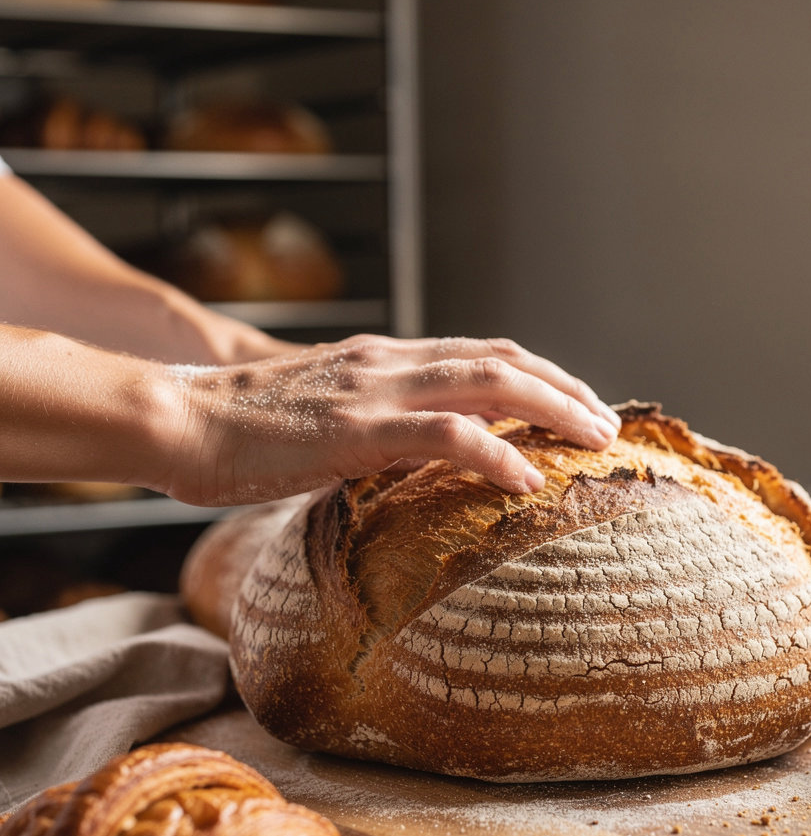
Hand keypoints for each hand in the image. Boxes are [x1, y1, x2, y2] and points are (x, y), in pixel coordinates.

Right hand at [162, 334, 620, 504]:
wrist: (179, 419)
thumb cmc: (244, 431)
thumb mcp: (328, 420)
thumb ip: (379, 429)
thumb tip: (420, 461)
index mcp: (386, 360)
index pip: (482, 355)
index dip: (539, 376)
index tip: (576, 405)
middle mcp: (391, 362)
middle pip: (503, 360)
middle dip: (565, 388)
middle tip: (607, 423)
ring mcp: (376, 389)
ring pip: (489, 383)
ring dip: (553, 409)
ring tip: (596, 440)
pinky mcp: (356, 428)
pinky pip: (444, 435)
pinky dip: (495, 454)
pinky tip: (528, 480)